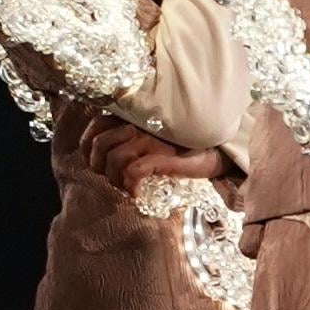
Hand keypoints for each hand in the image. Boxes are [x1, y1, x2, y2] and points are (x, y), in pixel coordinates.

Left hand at [76, 116, 225, 194]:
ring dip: (114, 179)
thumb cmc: (187, 145)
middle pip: (99, 144)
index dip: (88, 149)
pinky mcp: (165, 155)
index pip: (95, 127)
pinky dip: (130, 185)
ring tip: (125, 188)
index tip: (95, 164)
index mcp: (134, 116)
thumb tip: (105, 154)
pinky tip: (136, 194)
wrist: (221, 150)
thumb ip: (131, 136)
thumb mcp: (155, 136)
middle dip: (98, 167)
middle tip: (110, 179)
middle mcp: (140, 123)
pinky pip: (134, 171)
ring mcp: (152, 139)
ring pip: (115, 158)